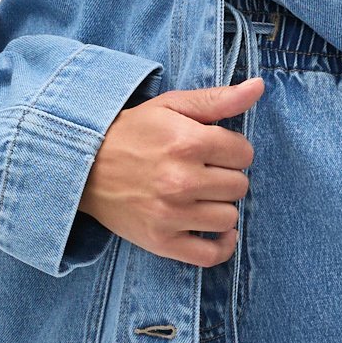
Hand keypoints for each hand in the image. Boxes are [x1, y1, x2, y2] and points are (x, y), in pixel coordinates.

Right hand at [78, 78, 264, 264]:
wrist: (82, 165)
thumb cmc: (132, 132)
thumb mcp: (171, 106)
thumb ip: (218, 99)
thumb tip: (259, 86)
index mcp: (187, 143)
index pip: (244, 153)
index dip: (233, 150)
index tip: (214, 150)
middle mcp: (182, 181)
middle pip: (239, 186)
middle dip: (226, 176)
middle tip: (202, 171)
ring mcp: (172, 215)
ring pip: (229, 218)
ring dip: (220, 206)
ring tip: (199, 195)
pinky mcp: (162, 242)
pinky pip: (211, 255)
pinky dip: (222, 245)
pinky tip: (218, 231)